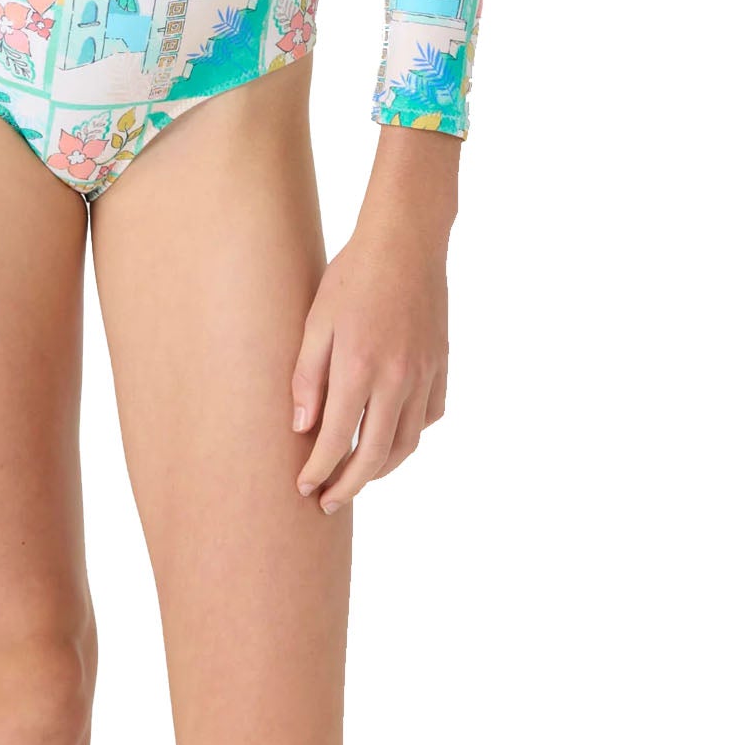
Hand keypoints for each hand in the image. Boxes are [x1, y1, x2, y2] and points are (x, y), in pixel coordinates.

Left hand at [289, 207, 451, 511]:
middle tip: (327, 501)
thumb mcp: (316, 320)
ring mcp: (424, 375)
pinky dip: (410, 435)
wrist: (406, 242)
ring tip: (358, 476)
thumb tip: (302, 428)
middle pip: (375, 456)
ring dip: (381, 469)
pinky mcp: (441, 366)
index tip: (304, 488)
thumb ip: (308, 376)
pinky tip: (392, 434)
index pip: (336, 440)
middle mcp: (396, 380)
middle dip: (349, 485)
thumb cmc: (352, 275)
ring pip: (407, 444)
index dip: (319, 471)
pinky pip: (428, 417)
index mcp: (359, 368)